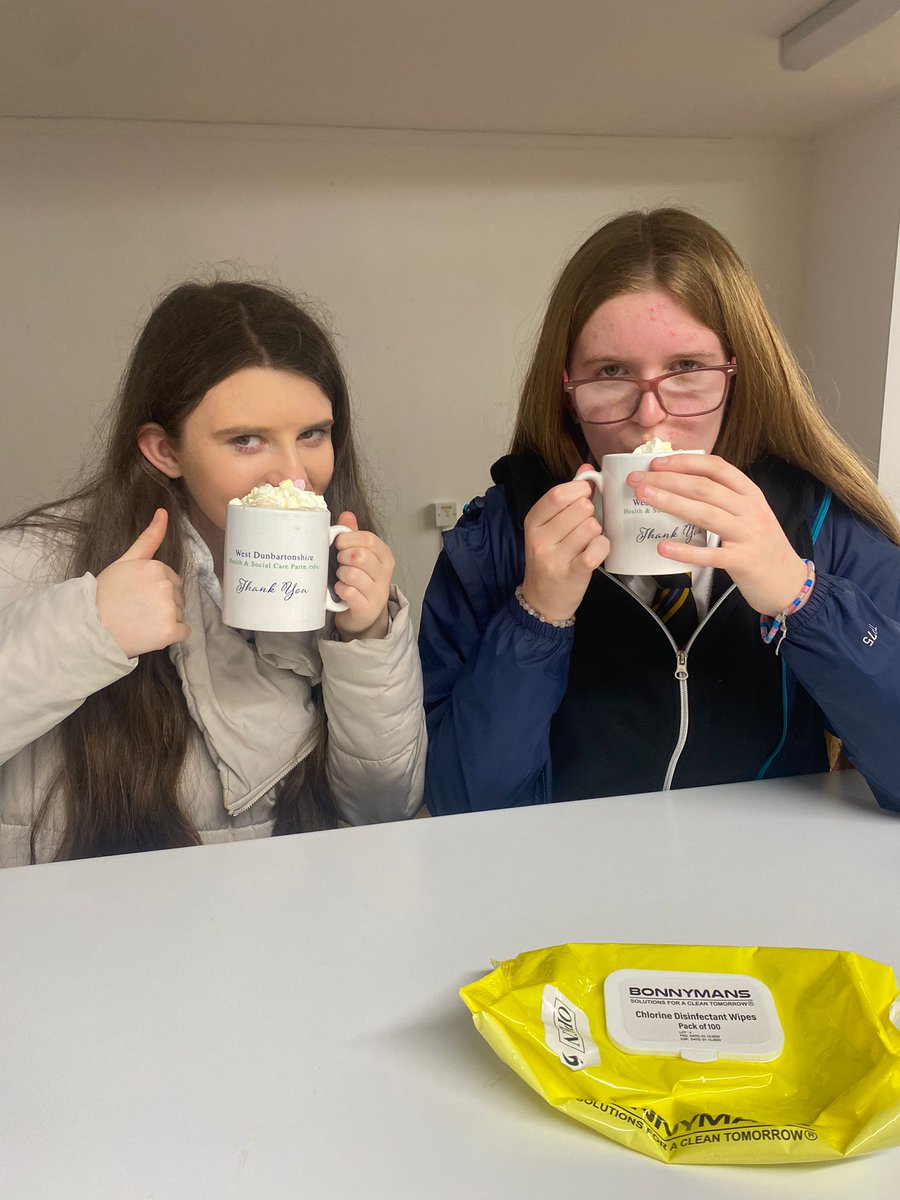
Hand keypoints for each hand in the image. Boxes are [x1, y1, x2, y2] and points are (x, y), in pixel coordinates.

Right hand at [95, 509, 190, 657]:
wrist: (91, 627)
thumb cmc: (106, 593)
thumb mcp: (126, 561)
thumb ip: (149, 538)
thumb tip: (164, 511)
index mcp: (158, 567)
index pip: (171, 580)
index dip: (154, 590)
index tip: (136, 595)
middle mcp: (167, 586)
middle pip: (177, 597)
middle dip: (162, 604)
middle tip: (136, 609)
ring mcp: (169, 609)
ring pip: (180, 614)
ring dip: (165, 620)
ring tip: (139, 622)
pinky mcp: (170, 631)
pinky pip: (184, 632)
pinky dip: (171, 635)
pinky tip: (151, 633)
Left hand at [332, 512, 393, 639]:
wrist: (363, 614)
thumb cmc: (359, 581)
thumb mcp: (358, 555)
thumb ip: (353, 535)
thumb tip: (347, 515)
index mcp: (385, 556)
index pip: (368, 539)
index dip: (348, 539)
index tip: (339, 544)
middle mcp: (385, 573)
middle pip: (360, 555)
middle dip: (342, 557)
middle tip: (339, 562)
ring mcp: (378, 592)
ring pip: (352, 574)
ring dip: (340, 574)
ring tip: (341, 577)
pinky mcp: (367, 608)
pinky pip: (348, 592)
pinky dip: (340, 589)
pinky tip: (340, 590)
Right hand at [520, 465, 608, 622]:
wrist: (542, 600)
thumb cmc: (550, 558)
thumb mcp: (549, 527)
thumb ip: (567, 496)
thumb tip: (587, 469)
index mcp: (533, 521)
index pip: (558, 494)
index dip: (579, 490)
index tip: (587, 496)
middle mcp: (540, 538)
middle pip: (580, 508)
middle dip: (589, 515)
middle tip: (583, 528)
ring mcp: (554, 558)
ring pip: (592, 527)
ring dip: (596, 533)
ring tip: (586, 543)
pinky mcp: (572, 574)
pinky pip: (597, 548)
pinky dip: (602, 547)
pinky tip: (595, 552)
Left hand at [628, 455, 811, 615]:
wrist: (789, 581)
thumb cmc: (761, 546)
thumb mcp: (748, 514)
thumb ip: (723, 499)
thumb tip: (679, 485)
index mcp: (750, 493)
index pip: (716, 467)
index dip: (684, 462)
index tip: (655, 463)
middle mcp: (750, 510)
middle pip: (704, 488)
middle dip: (667, 480)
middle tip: (637, 480)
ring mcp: (748, 535)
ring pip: (705, 513)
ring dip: (671, 502)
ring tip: (644, 497)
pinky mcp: (743, 562)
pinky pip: (710, 554)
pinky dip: (685, 550)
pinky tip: (663, 547)